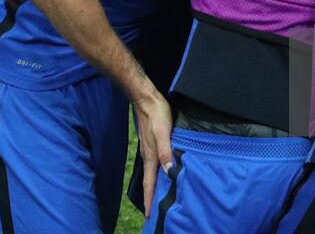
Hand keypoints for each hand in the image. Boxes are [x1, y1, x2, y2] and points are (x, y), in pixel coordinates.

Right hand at [133, 88, 173, 209]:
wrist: (146, 98)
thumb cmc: (157, 114)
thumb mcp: (164, 132)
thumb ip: (165, 152)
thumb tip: (168, 171)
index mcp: (151, 156)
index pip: (150, 183)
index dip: (150, 200)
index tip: (149, 216)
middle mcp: (148, 156)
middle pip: (149, 181)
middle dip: (150, 197)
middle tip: (152, 214)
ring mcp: (148, 149)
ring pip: (150, 173)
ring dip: (152, 187)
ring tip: (156, 198)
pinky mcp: (151, 143)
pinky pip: (152, 164)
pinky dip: (155, 174)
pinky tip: (160, 173)